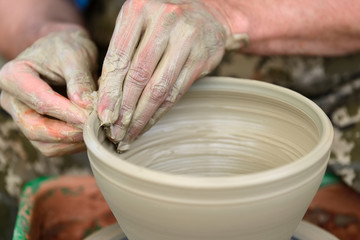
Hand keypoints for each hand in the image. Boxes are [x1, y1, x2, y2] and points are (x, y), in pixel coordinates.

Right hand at [0, 29, 97, 156]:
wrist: (63, 50)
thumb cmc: (67, 48)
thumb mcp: (76, 54)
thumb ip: (80, 79)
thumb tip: (85, 107)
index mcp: (14, 76)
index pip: (41, 101)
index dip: (68, 113)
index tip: (90, 117)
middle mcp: (12, 100)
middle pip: (35, 129)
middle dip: (68, 133)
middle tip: (94, 129)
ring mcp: (23, 117)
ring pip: (44, 144)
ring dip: (73, 142)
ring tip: (96, 130)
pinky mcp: (38, 128)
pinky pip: (53, 147)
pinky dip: (74, 144)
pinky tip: (91, 133)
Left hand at [97, 0, 242, 150]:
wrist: (208, 14)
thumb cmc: (163, 22)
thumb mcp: (138, 25)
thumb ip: (122, 53)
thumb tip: (106, 95)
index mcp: (139, 10)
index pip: (119, 57)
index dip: (109, 90)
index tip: (102, 116)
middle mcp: (164, 21)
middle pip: (138, 75)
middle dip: (124, 109)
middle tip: (114, 132)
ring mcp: (186, 39)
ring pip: (159, 88)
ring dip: (142, 116)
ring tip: (129, 134)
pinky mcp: (201, 58)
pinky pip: (176, 91)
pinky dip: (160, 111)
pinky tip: (148, 123)